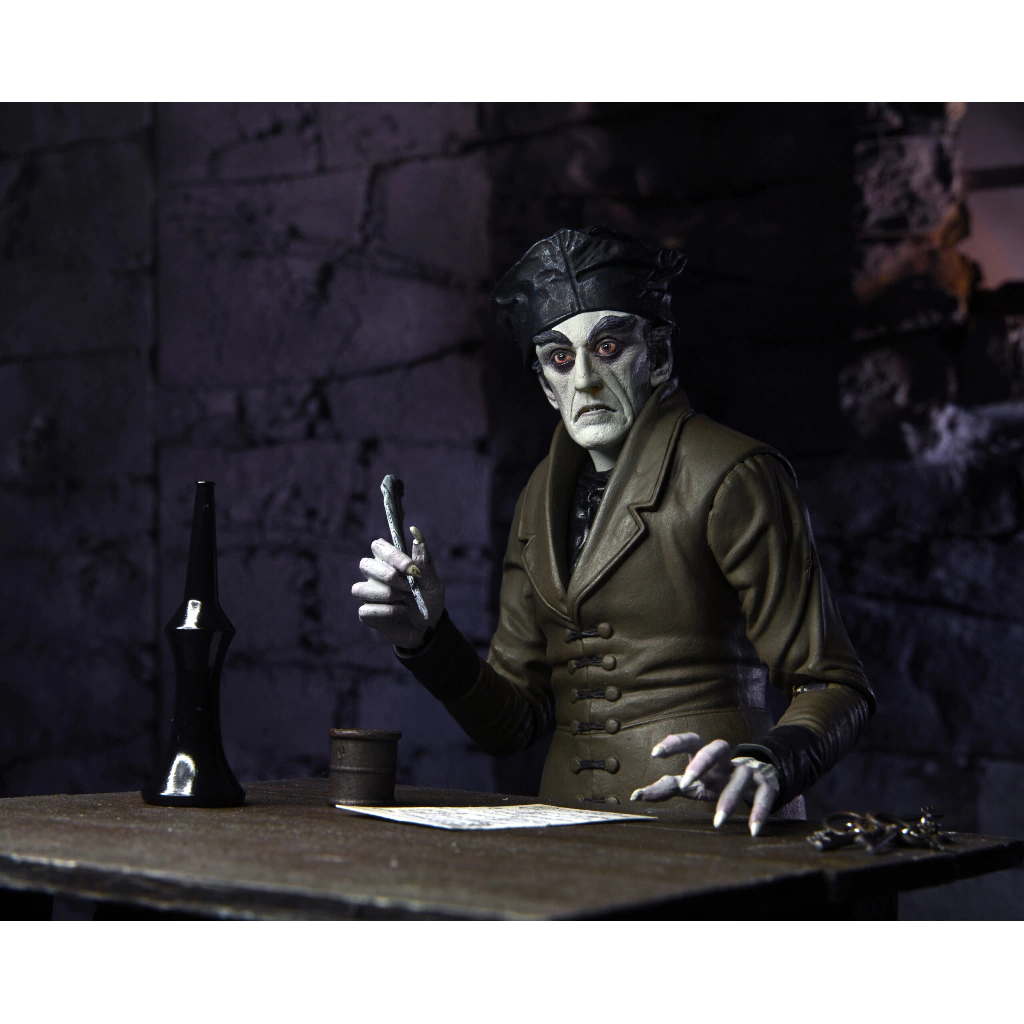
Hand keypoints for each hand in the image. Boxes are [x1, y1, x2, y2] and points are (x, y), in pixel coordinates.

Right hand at [352, 526, 445, 648]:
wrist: (430, 629)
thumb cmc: (429, 601)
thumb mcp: (432, 582)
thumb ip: (424, 560)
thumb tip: (416, 532)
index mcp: (390, 563)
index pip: (378, 546)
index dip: (392, 555)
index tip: (410, 568)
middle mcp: (376, 576)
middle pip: (365, 564)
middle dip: (388, 575)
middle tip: (408, 586)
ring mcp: (370, 596)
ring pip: (359, 589)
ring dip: (385, 594)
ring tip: (404, 599)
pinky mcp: (368, 615)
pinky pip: (365, 610)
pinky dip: (386, 611)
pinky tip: (402, 611)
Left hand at [628, 732, 779, 836]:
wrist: (760, 779)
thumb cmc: (717, 781)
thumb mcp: (693, 784)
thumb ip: (667, 787)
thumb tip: (635, 796)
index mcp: (705, 756)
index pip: (690, 741)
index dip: (673, 743)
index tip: (655, 753)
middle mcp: (726, 760)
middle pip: (717, 747)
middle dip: (702, 762)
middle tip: (686, 782)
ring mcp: (747, 770)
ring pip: (740, 777)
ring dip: (729, 799)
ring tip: (717, 822)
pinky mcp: (765, 785)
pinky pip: (764, 795)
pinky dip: (759, 812)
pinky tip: (752, 830)